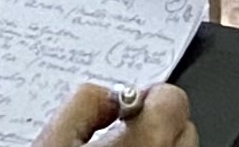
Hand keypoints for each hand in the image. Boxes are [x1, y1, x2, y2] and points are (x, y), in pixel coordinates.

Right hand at [37, 89, 194, 146]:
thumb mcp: (55, 138)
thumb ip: (84, 101)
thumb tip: (107, 95)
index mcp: (147, 140)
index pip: (174, 100)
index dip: (149, 98)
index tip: (127, 107)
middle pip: (183, 128)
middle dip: (156, 123)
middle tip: (121, 133)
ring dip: (156, 144)